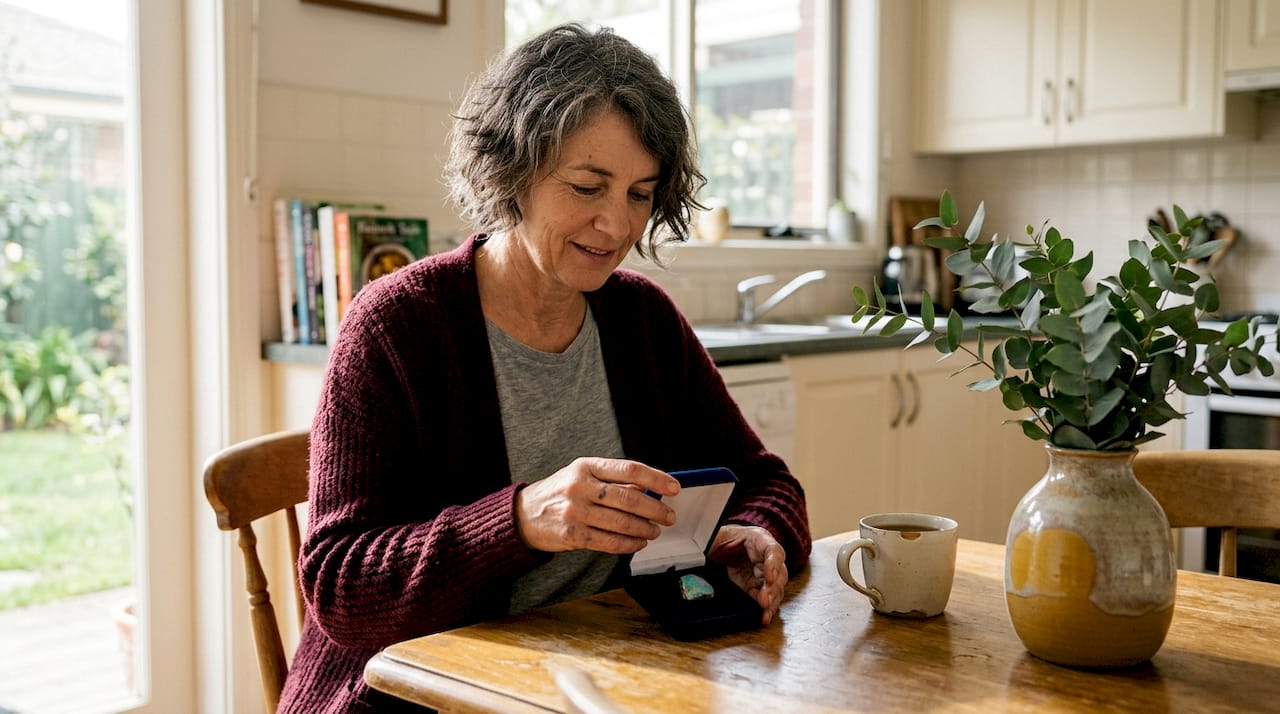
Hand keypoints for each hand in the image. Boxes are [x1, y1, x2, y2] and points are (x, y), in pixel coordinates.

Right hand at [515, 457, 679, 554]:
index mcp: (586, 466)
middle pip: (629, 498)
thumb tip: (649, 488)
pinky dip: (629, 544)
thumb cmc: (561, 492)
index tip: (674, 488)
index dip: (656, 479)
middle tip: (669, 516)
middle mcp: (580, 486)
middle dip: (655, 509)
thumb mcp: (583, 475)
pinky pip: (609, 542)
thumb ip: (613, 480)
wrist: (524, 514)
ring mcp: (575, 512)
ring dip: (645, 529)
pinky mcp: (572, 535)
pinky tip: (638, 543)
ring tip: (655, 531)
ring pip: (622, 523)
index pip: (629, 469)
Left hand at [709, 524, 787, 624]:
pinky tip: (764, 616)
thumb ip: (713, 544)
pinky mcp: (756, 587)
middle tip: (764, 600)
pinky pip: (765, 598)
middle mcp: (767, 557)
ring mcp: (763, 573)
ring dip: (772, 601)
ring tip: (765, 612)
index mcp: (759, 539)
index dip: (773, 565)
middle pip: (779, 573)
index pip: (773, 551)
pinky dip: (766, 608)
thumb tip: (699, 553)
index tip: (769, 578)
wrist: (719, 545)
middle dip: (772, 588)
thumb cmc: (721, 537)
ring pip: (776, 588)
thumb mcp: (717, 536)